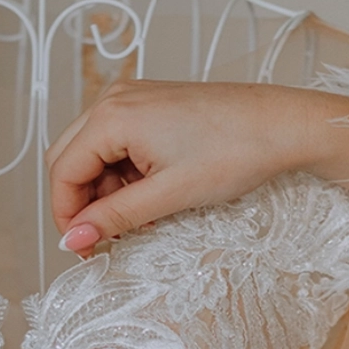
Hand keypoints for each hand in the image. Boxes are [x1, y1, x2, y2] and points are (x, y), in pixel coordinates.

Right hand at [45, 79, 348, 256]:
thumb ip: (114, 218)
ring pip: (92, 155)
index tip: (82, 248)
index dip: (66, 216)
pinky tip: (150, 197)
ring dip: (106, 192)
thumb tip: (74, 240)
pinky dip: (124, 176)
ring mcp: (133, 100)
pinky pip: (117, 146)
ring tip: (140, 219)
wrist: (286, 126)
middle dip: (83, 203)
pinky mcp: (150, 107)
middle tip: (106, 237)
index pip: (62, 172)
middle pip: (70, 160)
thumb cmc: (237, 151)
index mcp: (113, 116)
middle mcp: (115, 101)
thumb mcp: (169, 195)